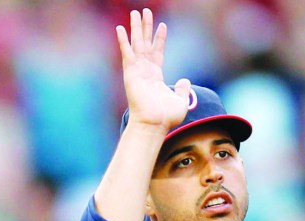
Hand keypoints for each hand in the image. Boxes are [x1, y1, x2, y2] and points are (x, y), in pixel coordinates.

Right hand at [116, 8, 189, 133]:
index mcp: (155, 77)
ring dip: (135, 28)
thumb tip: (185, 80)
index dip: (160, 39)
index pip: (157, 52)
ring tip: (135, 13)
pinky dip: (123, 41)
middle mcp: (145, 72)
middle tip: (144, 12)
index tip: (162, 25)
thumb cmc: (166, 117)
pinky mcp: (130, 73)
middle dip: (145, 28)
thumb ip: (183, 89)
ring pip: (136, 44)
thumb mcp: (180, 100)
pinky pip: (126, 53)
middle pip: (145, 44)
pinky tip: (120, 29)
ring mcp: (137, 71)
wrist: (154, 124)